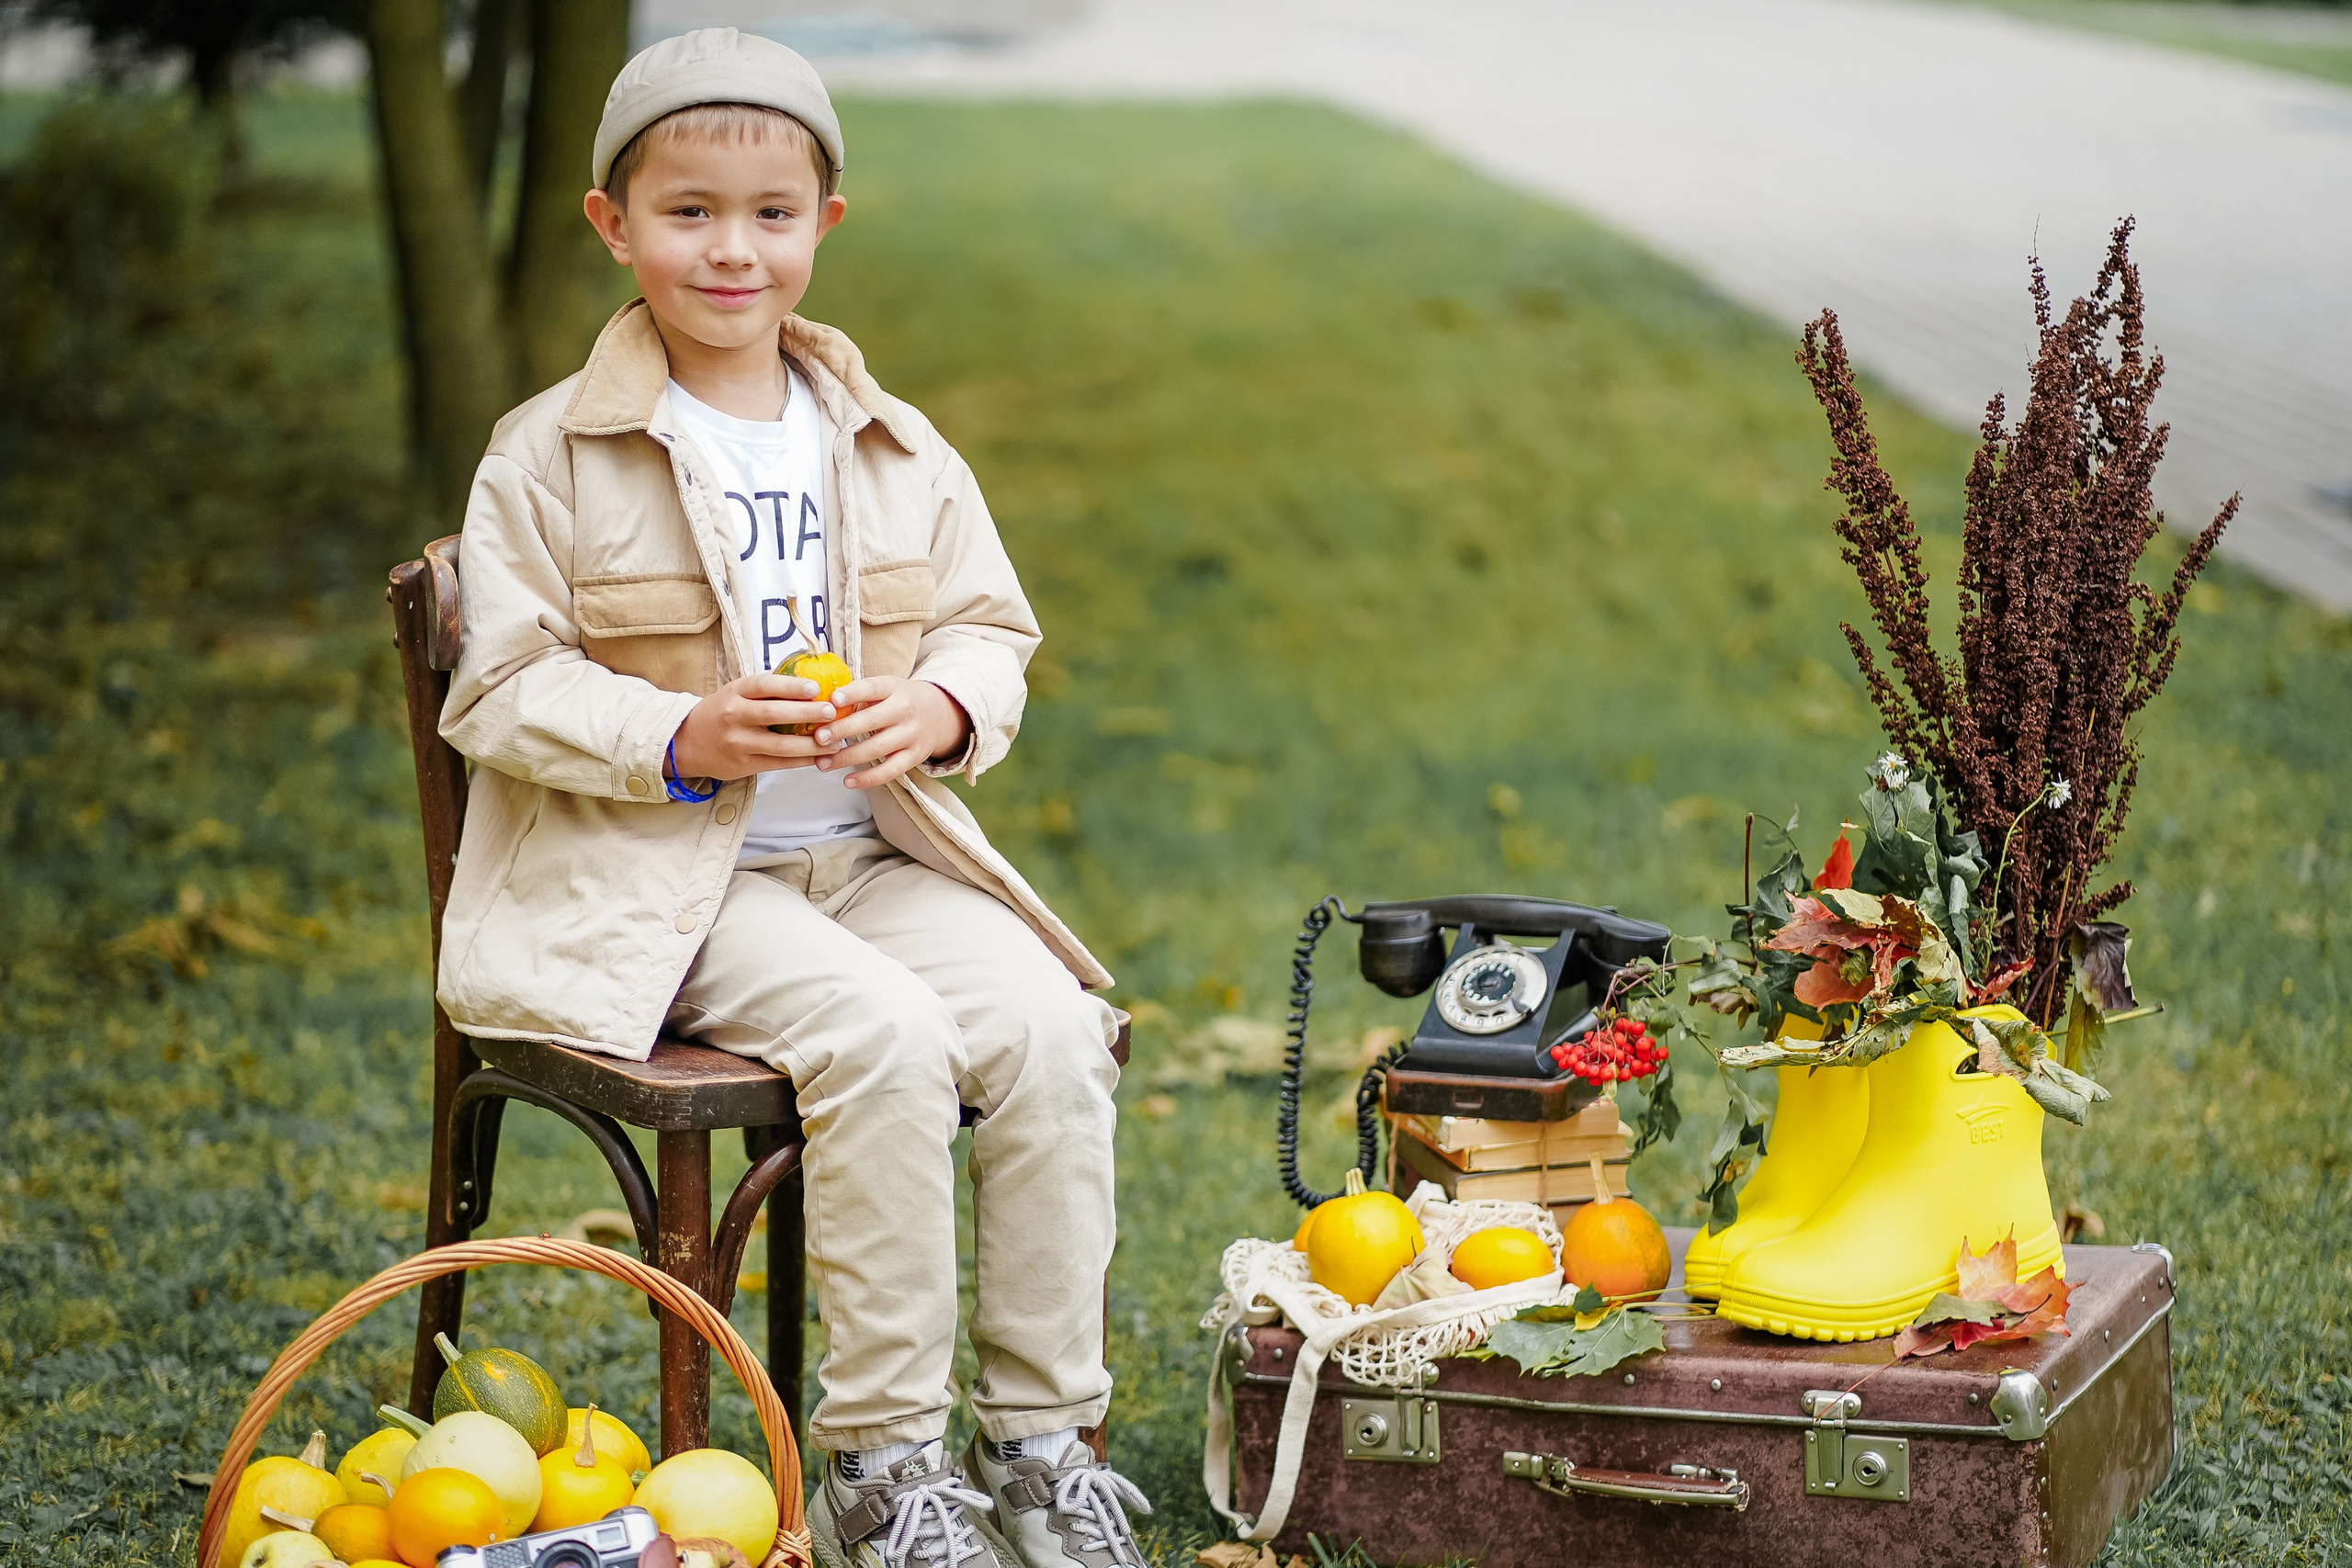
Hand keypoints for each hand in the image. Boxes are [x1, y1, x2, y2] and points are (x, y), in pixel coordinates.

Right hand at [667, 672, 842, 781]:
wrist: (687, 743)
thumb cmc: (721, 713)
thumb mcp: (736, 693)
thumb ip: (766, 689)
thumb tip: (810, 680)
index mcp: (735, 692)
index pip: (764, 685)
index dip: (790, 686)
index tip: (815, 688)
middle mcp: (734, 716)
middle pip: (774, 714)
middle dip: (806, 713)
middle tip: (832, 712)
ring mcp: (738, 742)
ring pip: (780, 745)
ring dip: (811, 744)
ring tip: (835, 741)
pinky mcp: (743, 765)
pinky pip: (779, 763)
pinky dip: (802, 760)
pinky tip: (820, 757)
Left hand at [814, 676, 970, 789]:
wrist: (938, 714)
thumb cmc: (898, 700)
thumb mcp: (884, 688)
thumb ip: (857, 696)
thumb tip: (818, 705)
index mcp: (894, 688)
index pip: (873, 688)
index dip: (853, 693)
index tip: (833, 699)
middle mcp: (905, 710)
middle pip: (872, 721)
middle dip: (842, 730)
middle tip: (819, 738)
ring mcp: (911, 735)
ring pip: (877, 748)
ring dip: (847, 758)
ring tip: (822, 763)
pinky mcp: (914, 757)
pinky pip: (889, 771)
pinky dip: (868, 779)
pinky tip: (847, 781)